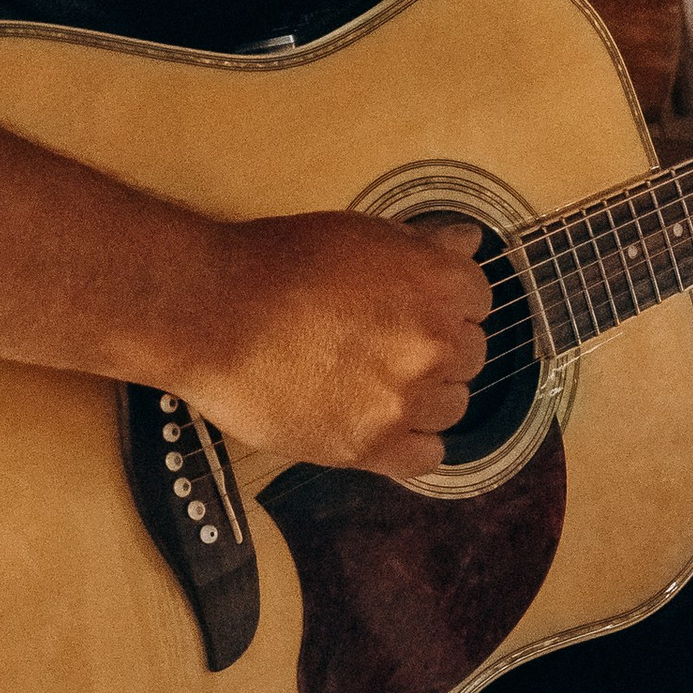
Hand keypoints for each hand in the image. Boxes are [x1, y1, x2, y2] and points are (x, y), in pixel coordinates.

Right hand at [184, 209, 492, 478]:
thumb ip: (422, 245)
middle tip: (386, 345)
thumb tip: (468, 242)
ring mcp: (406, 400)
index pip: (479, 300)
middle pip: (469, 356)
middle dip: (436, 349)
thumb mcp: (358, 233)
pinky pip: (426, 458)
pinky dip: (411, 445)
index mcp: (438, 283)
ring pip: (451, 407)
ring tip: (374, 383)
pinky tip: (382, 426)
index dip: (446, 303)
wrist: (213, 315)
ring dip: (424, 396)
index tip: (416, 309)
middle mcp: (434, 342)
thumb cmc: (276, 264)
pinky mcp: (372, 447)